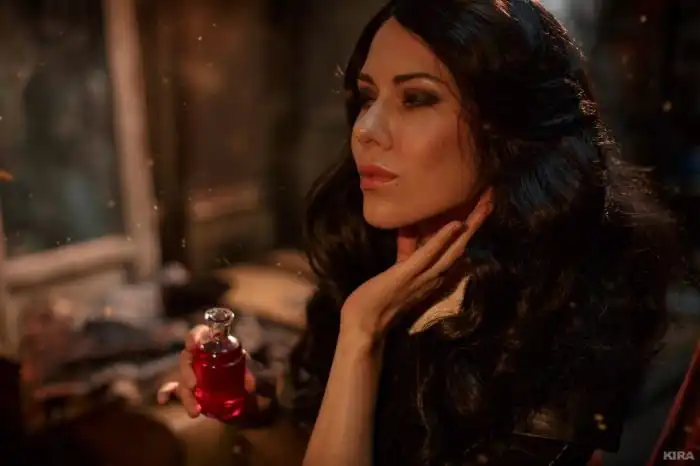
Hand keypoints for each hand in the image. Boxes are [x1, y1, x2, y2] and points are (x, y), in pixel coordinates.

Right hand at [157, 325, 255, 417]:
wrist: (244, 394)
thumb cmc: (244, 373)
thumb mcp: (250, 371)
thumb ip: (251, 375)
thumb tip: (250, 385)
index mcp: (213, 345)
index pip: (200, 333)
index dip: (194, 336)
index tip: (193, 345)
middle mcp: (199, 357)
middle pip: (186, 358)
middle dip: (186, 372)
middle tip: (194, 386)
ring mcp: (191, 372)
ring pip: (181, 380)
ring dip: (185, 396)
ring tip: (195, 412)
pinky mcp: (188, 388)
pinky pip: (172, 388)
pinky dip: (165, 393)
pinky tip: (162, 401)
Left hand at [339, 191, 492, 340]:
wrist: (363, 325)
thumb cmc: (374, 303)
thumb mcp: (397, 281)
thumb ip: (409, 270)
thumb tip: (414, 255)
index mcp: (429, 279)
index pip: (452, 253)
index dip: (466, 235)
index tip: (477, 215)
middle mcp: (433, 278)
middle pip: (460, 248)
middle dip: (475, 226)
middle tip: (490, 203)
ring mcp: (422, 277)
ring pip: (452, 250)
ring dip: (469, 228)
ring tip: (484, 208)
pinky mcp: (407, 274)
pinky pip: (428, 254)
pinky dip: (443, 238)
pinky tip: (456, 224)